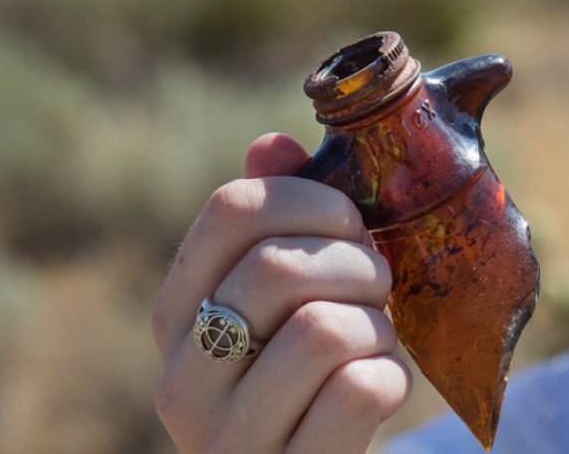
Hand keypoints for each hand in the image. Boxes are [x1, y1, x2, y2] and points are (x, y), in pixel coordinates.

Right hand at [152, 133, 410, 453]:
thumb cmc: (304, 382)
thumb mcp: (282, 305)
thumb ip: (275, 227)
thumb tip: (273, 144)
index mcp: (176, 316)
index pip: (231, 210)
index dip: (312, 199)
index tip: (349, 223)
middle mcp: (182, 378)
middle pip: (280, 267)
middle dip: (357, 265)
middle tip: (377, 287)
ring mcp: (228, 437)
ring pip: (325, 330)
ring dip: (377, 328)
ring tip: (375, 344)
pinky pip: (360, 390)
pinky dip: (392, 380)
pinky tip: (380, 391)